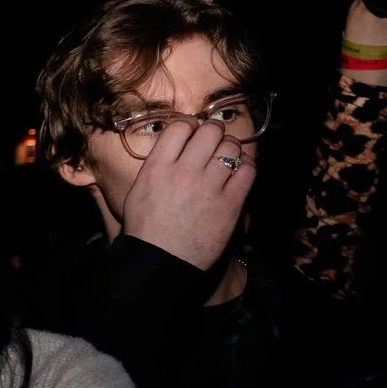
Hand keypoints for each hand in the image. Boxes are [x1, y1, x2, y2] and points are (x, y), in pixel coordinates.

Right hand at [117, 117, 256, 271]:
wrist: (161, 261)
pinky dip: (246, 166)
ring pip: (231, 147)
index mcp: (157, 167)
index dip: (190, 126)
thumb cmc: (146, 228)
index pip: (180, 126)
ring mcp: (209, 187)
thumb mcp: (139, 189)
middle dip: (213, 133)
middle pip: (210, 131)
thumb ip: (157, 164)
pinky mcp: (230, 204)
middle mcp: (184, 172)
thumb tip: (177, 145)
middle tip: (213, 142)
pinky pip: (247, 171)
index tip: (192, 134)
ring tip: (226, 158)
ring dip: (230, 148)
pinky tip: (240, 171)